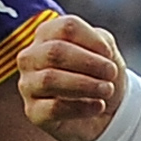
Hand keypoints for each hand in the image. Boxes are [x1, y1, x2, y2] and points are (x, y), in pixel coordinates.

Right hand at [15, 14, 127, 140]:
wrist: (104, 110)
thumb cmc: (99, 74)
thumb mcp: (104, 51)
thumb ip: (101, 42)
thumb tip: (98, 51)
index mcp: (46, 34)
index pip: (66, 27)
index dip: (92, 40)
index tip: (109, 54)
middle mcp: (31, 57)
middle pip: (55, 52)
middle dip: (89, 63)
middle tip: (111, 73)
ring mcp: (28, 85)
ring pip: (49, 80)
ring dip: (85, 84)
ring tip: (107, 90)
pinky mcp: (33, 112)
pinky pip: (54, 108)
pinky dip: (82, 107)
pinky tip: (99, 106)